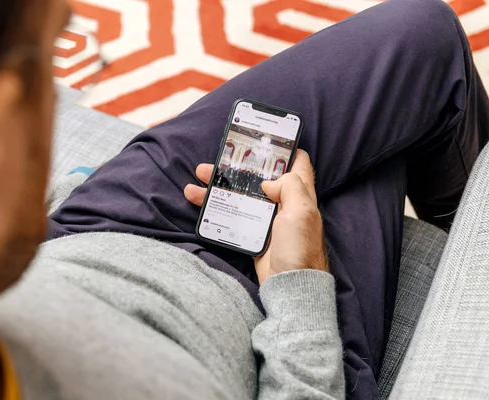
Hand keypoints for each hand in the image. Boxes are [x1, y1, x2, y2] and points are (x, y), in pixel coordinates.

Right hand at [184, 150, 327, 283]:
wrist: (289, 284)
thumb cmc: (299, 248)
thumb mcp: (301, 212)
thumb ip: (290, 187)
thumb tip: (269, 182)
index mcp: (300, 194)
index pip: (297, 163)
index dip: (283, 148)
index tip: (264, 138)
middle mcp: (284, 202)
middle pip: (259, 176)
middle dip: (238, 165)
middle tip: (218, 157)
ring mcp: (266, 218)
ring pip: (241, 194)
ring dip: (220, 184)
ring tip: (199, 177)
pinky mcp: (253, 232)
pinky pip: (233, 214)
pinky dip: (217, 206)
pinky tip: (200, 200)